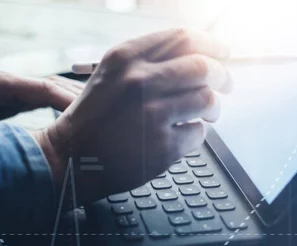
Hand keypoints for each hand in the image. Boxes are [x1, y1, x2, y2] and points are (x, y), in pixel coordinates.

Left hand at [0, 71, 83, 135]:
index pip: (44, 89)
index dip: (69, 102)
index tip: (90, 116)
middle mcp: (7, 83)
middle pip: (51, 88)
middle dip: (76, 103)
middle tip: (100, 122)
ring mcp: (6, 90)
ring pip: (46, 95)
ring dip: (67, 107)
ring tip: (90, 126)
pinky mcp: (3, 100)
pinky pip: (36, 103)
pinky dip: (54, 112)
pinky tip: (66, 126)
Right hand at [33, 29, 231, 202]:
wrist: (71, 157)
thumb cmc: (95, 115)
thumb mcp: (113, 74)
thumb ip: (151, 59)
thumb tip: (202, 53)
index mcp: (126, 57)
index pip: (185, 38)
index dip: (212, 44)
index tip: (222, 53)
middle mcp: (139, 81)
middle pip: (204, 67)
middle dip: (222, 76)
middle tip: (225, 84)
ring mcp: (151, 115)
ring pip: (208, 100)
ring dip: (213, 107)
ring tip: (205, 113)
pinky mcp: (162, 147)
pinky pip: (199, 133)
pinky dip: (195, 133)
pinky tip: (180, 134)